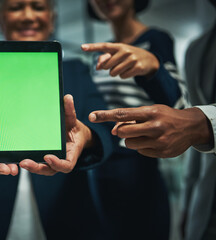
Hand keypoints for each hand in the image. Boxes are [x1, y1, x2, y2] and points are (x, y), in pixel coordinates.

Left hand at [19, 94, 92, 175]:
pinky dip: (29, 163)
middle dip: (37, 167)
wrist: (74, 135)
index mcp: (71, 154)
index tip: (48, 156)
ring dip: (31, 167)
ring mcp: (52, 162)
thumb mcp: (73, 120)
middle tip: (25, 162)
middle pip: (49, 170)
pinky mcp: (44, 160)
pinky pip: (37, 163)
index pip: (66, 165)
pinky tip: (18, 159)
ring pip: (42, 169)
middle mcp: (61, 160)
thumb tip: (67, 98)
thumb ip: (70, 111)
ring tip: (20, 162)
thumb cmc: (74, 129)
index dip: (57, 163)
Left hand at [81, 42, 159, 78]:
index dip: (92, 47)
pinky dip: (124, 76)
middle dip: (109, 68)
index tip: (82, 47)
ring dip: (116, 73)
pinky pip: (123, 76)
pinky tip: (131, 70)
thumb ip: (105, 59)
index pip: (103, 46)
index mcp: (118, 46)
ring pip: (114, 73)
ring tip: (124, 67)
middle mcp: (125, 50)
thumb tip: (98, 67)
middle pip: (107, 66)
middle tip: (117, 65)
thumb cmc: (128, 57)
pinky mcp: (138, 67)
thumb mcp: (117, 55)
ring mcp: (132, 58)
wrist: (149, 59)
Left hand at [89, 105, 211, 157]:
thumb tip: (114, 132)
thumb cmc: (164, 116)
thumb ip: (131, 119)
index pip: (122, 113)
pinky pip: (140, 152)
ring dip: (131, 140)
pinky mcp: (161, 152)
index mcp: (150, 112)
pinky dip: (142, 147)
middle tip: (129, 129)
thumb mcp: (149, 112)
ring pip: (129, 144)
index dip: (105, 115)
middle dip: (121, 132)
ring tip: (144, 135)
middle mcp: (154, 126)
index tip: (91, 116)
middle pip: (123, 132)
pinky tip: (153, 142)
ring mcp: (159, 141)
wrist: (191, 127)